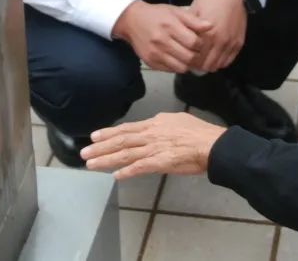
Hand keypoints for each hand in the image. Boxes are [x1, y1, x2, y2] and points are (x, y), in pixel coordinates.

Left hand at [82, 112, 226, 178]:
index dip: (109, 133)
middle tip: (84, 152)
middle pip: (121, 141)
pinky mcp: (161, 162)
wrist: (213, 144)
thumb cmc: (199, 133)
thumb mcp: (178, 120)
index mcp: (155, 124)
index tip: (95, 136)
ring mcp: (154, 148)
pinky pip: (140, 167)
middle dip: (101, 147)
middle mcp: (151, 134)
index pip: (127, 129)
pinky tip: (116, 176)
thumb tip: (154, 124)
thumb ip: (163, 124)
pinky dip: (127, 171)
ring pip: (125, 153)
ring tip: (91, 164)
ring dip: (106, 159)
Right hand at [113, 0, 210, 72]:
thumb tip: (210, 26)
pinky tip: (177, 58)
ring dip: (187, 63)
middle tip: (196, 52)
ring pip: (181, 67)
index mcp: (170, 26)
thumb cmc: (157, 14)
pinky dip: (176, 66)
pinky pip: (170, 70)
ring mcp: (155, 54)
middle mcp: (162, 41)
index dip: (200, 44)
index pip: (193, 42)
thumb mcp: (175, 11)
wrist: (132, 20)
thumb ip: (193, 20)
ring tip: (188, 56)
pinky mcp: (150, 62)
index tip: (199, 42)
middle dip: (196, 56)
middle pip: (189, 57)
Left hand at [190, 0, 247, 72]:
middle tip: (193, 60)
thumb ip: (188, 28)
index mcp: (207, 35)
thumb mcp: (194, 11)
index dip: (189, 61)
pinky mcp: (239, 43)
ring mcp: (231, 43)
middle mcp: (220, 42)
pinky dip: (220, 62)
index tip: (185, 58)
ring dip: (210, 64)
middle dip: (198, 65)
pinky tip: (215, 56)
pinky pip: (228, 60)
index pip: (196, 59)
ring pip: (218, 65)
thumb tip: (181, 43)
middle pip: (206, 65)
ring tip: (204, 59)